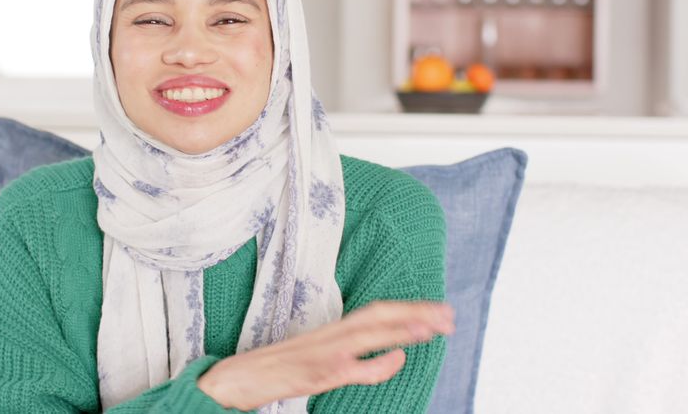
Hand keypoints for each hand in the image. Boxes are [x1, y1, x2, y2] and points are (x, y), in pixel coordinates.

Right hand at [196, 300, 453, 410]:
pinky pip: (355, 365)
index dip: (407, 309)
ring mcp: (326, 352)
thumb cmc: (277, 370)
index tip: (436, 309)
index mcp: (332, 330)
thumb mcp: (318, 356)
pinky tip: (399, 357)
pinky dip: (379, 362)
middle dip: (416, 313)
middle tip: (449, 314)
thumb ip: (353, 352)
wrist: (238, 378)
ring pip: (371, 332)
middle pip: (379, 315)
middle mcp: (331, 335)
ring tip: (435, 326)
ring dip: (405, 328)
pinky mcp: (319, 372)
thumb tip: (391, 353)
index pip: (376, 311)